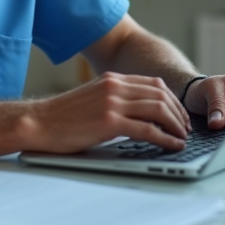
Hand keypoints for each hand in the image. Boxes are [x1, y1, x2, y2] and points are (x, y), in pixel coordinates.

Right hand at [22, 72, 190, 153]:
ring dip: (176, 125)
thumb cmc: (62, 116)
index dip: (172, 99)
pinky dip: (165, 138)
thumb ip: (114, 98)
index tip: (179, 114)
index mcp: (112, 79)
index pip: (154, 84)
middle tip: (185, 128)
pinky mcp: (109, 122)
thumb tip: (138, 112)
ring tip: (182, 138)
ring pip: (159, 110)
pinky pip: (148, 130)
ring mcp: (112, 103)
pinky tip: (172, 145)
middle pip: (161, 95)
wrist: (38, 122)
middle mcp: (115, 86)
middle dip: (179, 113)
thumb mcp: (92, 98)